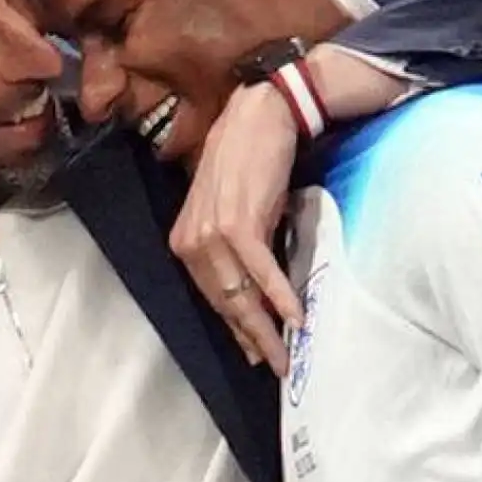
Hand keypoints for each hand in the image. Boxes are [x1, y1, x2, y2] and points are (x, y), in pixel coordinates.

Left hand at [171, 82, 304, 375]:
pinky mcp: (238, 224)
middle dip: (251, 337)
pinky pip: (260, 272)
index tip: (255, 351)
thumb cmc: (250, 161)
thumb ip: (237, 248)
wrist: (260, 116)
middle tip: (274, 365)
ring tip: (287, 354)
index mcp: (185, 239)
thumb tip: (257, 289)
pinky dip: (279, 296)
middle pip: (223, 303)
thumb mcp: (234, 211)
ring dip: (267, 328)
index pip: (211, 296)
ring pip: (240, 295)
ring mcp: (211, 233)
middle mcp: (190, 241)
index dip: (235, 327)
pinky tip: (296, 318)